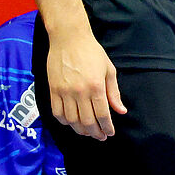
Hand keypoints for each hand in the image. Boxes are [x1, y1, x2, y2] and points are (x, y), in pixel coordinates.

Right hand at [46, 24, 124, 139]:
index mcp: (96, 86)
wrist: (68, 38)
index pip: (103, 115)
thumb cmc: (91, 52)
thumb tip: (121, 111)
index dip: (107, 127)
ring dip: (80, 130)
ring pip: (72, 120)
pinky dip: (64, 122)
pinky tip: (71, 122)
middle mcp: (80, 91)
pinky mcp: (53, 89)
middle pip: (87, 122)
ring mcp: (65, 91)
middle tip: (100, 136)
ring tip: (87, 132)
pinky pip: (57, 112)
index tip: (109, 133)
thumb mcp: (108, 70)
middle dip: (95, 133)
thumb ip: (114, 92)